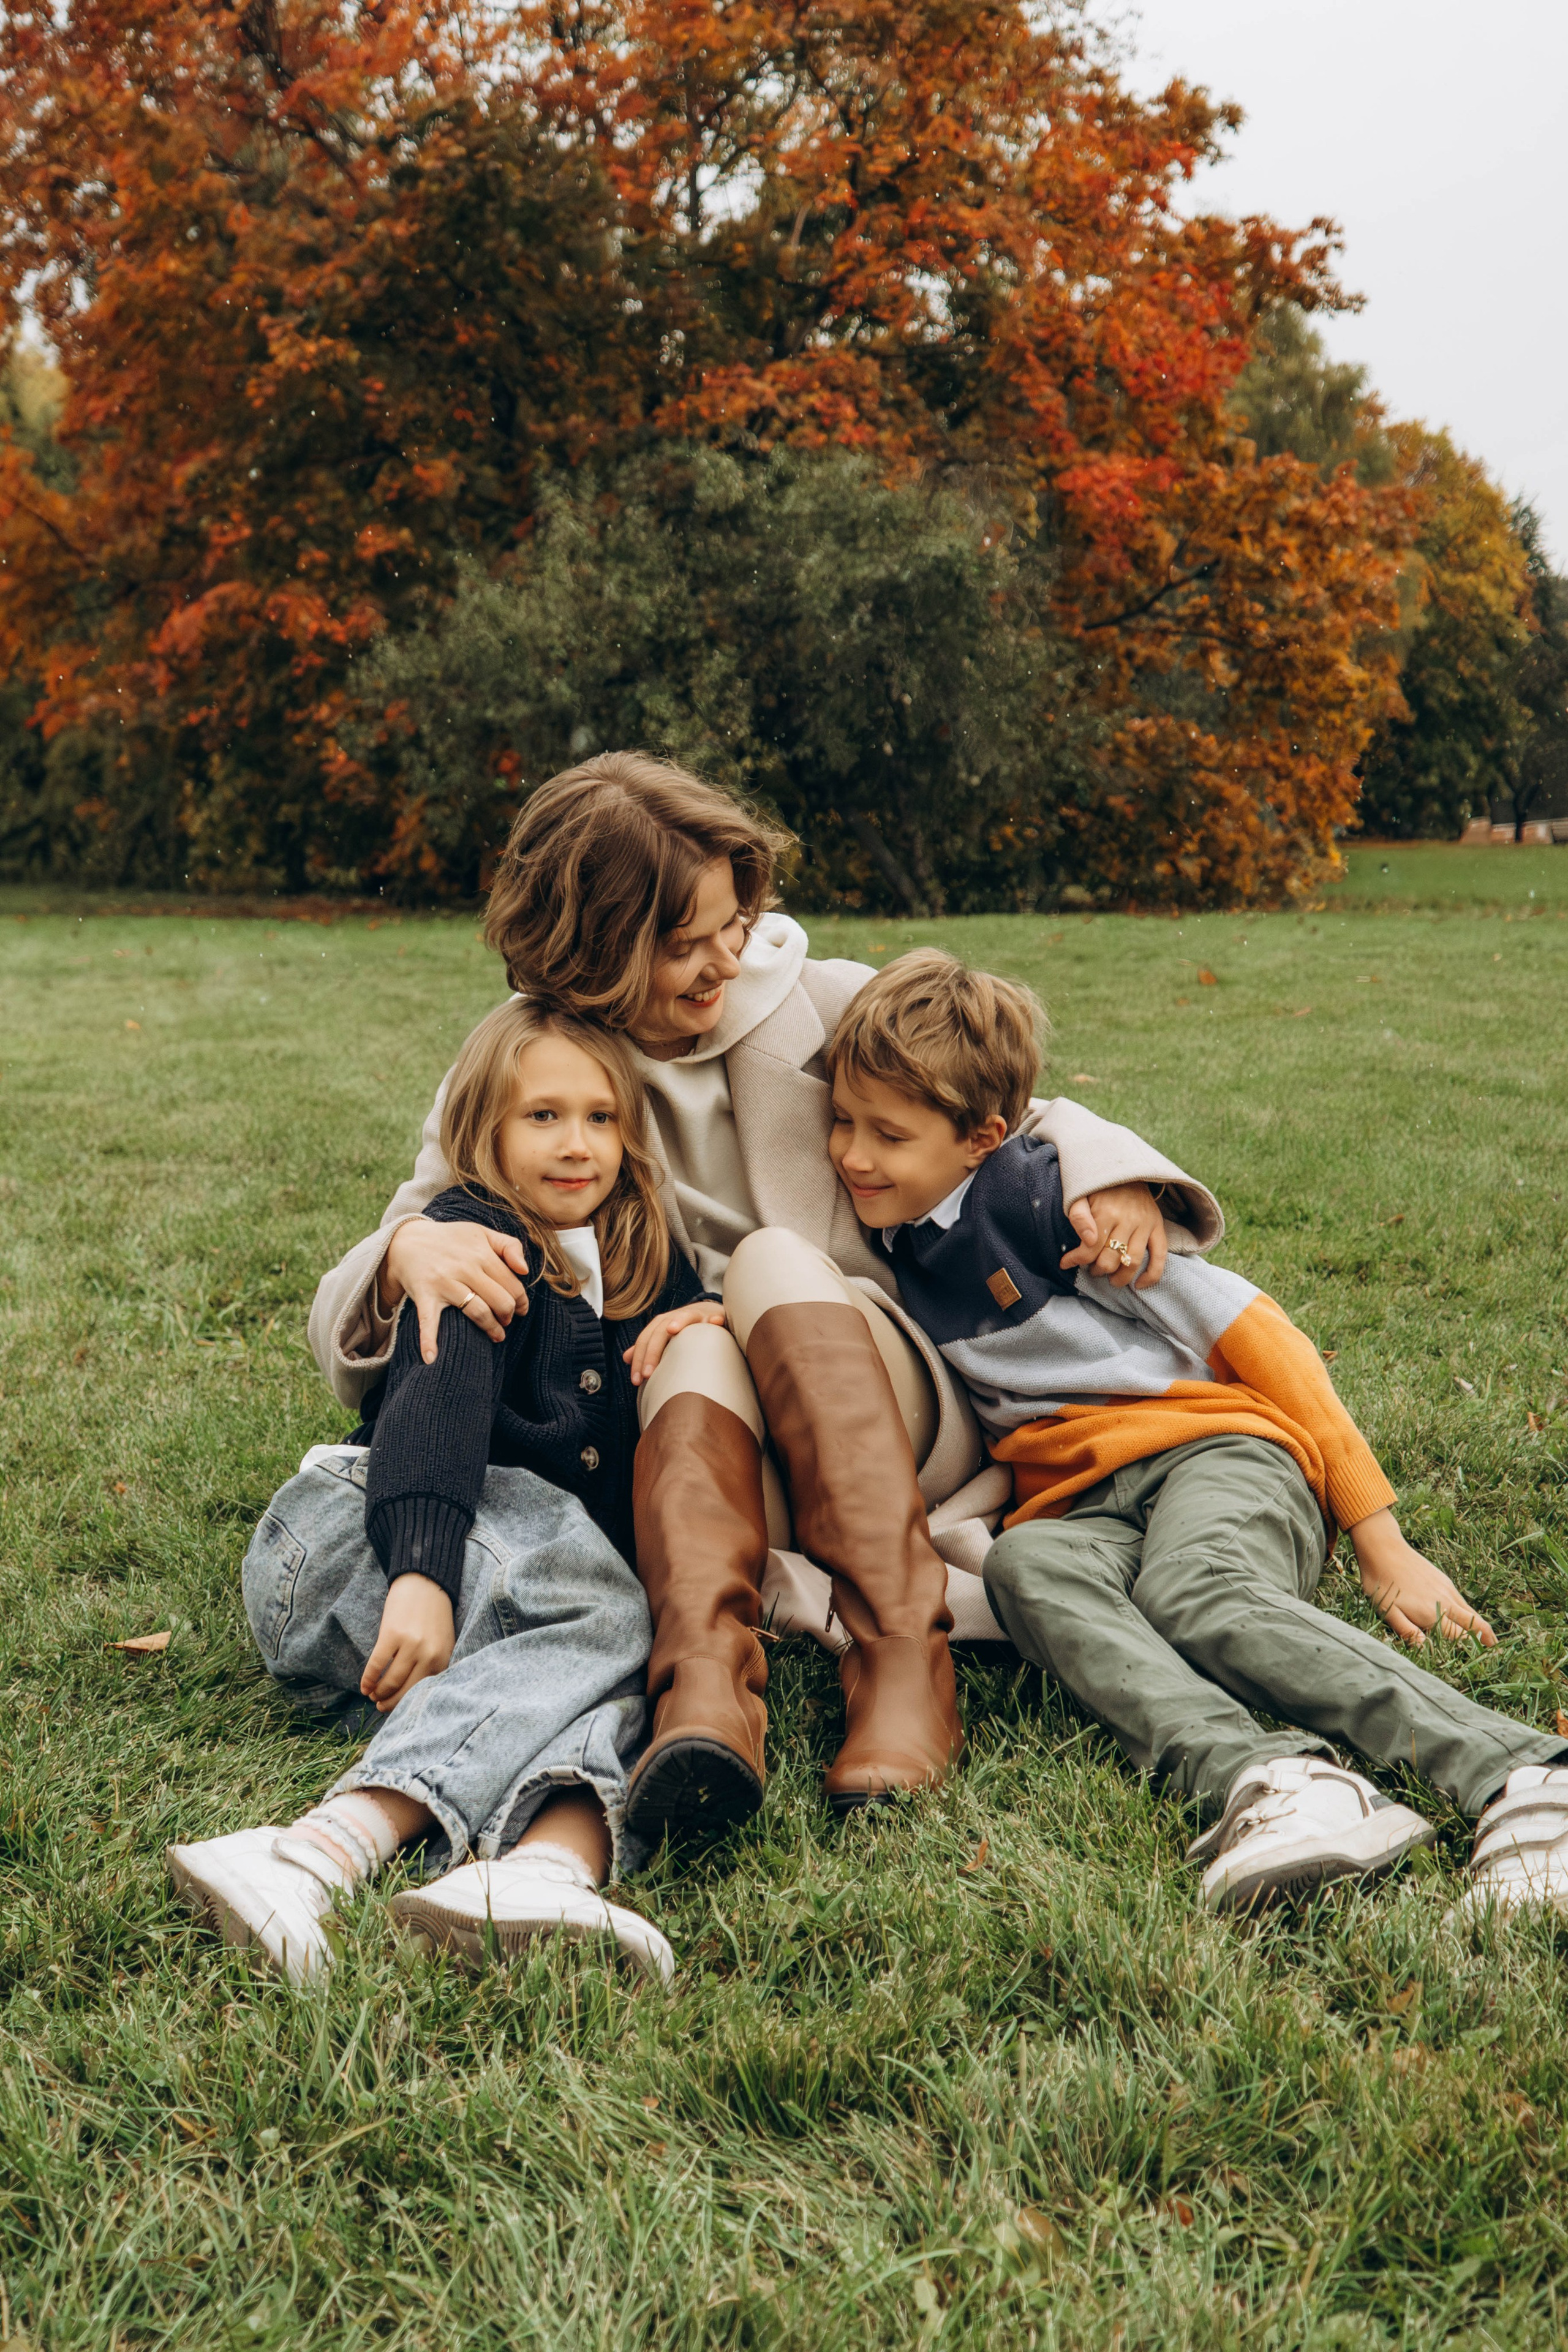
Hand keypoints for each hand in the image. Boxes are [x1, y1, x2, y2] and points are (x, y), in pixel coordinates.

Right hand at [361, 1575, 456, 1711]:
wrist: (425, 1582)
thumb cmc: (433, 1615)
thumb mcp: (442, 1642)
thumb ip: (433, 1665)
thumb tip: (413, 1693)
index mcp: (443, 1658)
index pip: (424, 1691)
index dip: (407, 1704)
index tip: (396, 1709)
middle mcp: (429, 1654)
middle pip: (406, 1690)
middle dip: (391, 1703)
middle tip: (380, 1707)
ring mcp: (410, 1645)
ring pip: (391, 1681)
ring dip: (379, 1693)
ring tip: (373, 1696)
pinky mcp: (392, 1634)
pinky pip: (376, 1665)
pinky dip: (368, 1679)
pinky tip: (364, 1686)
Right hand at [381, 1217, 528, 1362]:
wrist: (407, 1241)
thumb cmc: (451, 1239)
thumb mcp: (482, 1233)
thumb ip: (509, 1246)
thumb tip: (525, 1271)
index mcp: (481, 1253)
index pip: (512, 1284)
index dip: (520, 1300)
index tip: (520, 1310)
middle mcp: (465, 1267)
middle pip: (500, 1300)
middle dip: (508, 1316)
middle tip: (507, 1322)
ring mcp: (445, 1282)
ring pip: (478, 1312)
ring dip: (491, 1329)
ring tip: (497, 1337)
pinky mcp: (425, 1295)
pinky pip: (429, 1321)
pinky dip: (429, 1340)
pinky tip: (431, 1358)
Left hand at [623, 1301, 726, 1386]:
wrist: (707, 1312)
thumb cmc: (683, 1330)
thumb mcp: (663, 1338)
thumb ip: (647, 1347)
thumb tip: (626, 1358)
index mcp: (660, 1325)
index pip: (644, 1341)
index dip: (638, 1359)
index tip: (636, 1381)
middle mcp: (675, 1318)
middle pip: (660, 1333)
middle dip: (652, 1352)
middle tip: (648, 1375)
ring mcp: (695, 1316)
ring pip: (685, 1317)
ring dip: (679, 1321)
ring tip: (672, 1329)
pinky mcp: (715, 1316)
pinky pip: (716, 1317)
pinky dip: (715, 1319)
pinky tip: (716, 1322)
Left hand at [1060, 1181, 1167, 1289]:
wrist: (1126, 1170)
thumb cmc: (1098, 1187)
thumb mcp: (1080, 1195)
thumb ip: (1079, 1217)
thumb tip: (1088, 1241)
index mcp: (1107, 1212)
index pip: (1090, 1248)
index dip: (1076, 1260)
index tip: (1066, 1263)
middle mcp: (1129, 1219)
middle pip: (1111, 1258)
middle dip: (1097, 1269)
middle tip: (1091, 1269)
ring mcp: (1146, 1224)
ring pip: (1133, 1261)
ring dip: (1120, 1277)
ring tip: (1111, 1280)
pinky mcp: (1158, 1226)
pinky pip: (1160, 1255)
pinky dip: (1152, 1275)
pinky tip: (1139, 1286)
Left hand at [1350, 1508, 1494, 1647]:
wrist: (1383, 1548)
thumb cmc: (1381, 1583)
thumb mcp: (1388, 1611)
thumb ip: (1408, 1632)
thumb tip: (1426, 1650)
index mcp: (1432, 1614)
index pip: (1460, 1638)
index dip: (1472, 1652)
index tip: (1483, 1663)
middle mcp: (1445, 1602)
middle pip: (1475, 1625)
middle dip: (1488, 1641)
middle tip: (1498, 1655)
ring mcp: (1447, 1590)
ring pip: (1471, 1613)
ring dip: (1482, 1628)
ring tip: (1491, 1642)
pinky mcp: (1444, 1581)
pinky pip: (1463, 1602)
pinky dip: (1472, 1614)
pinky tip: (1470, 1619)